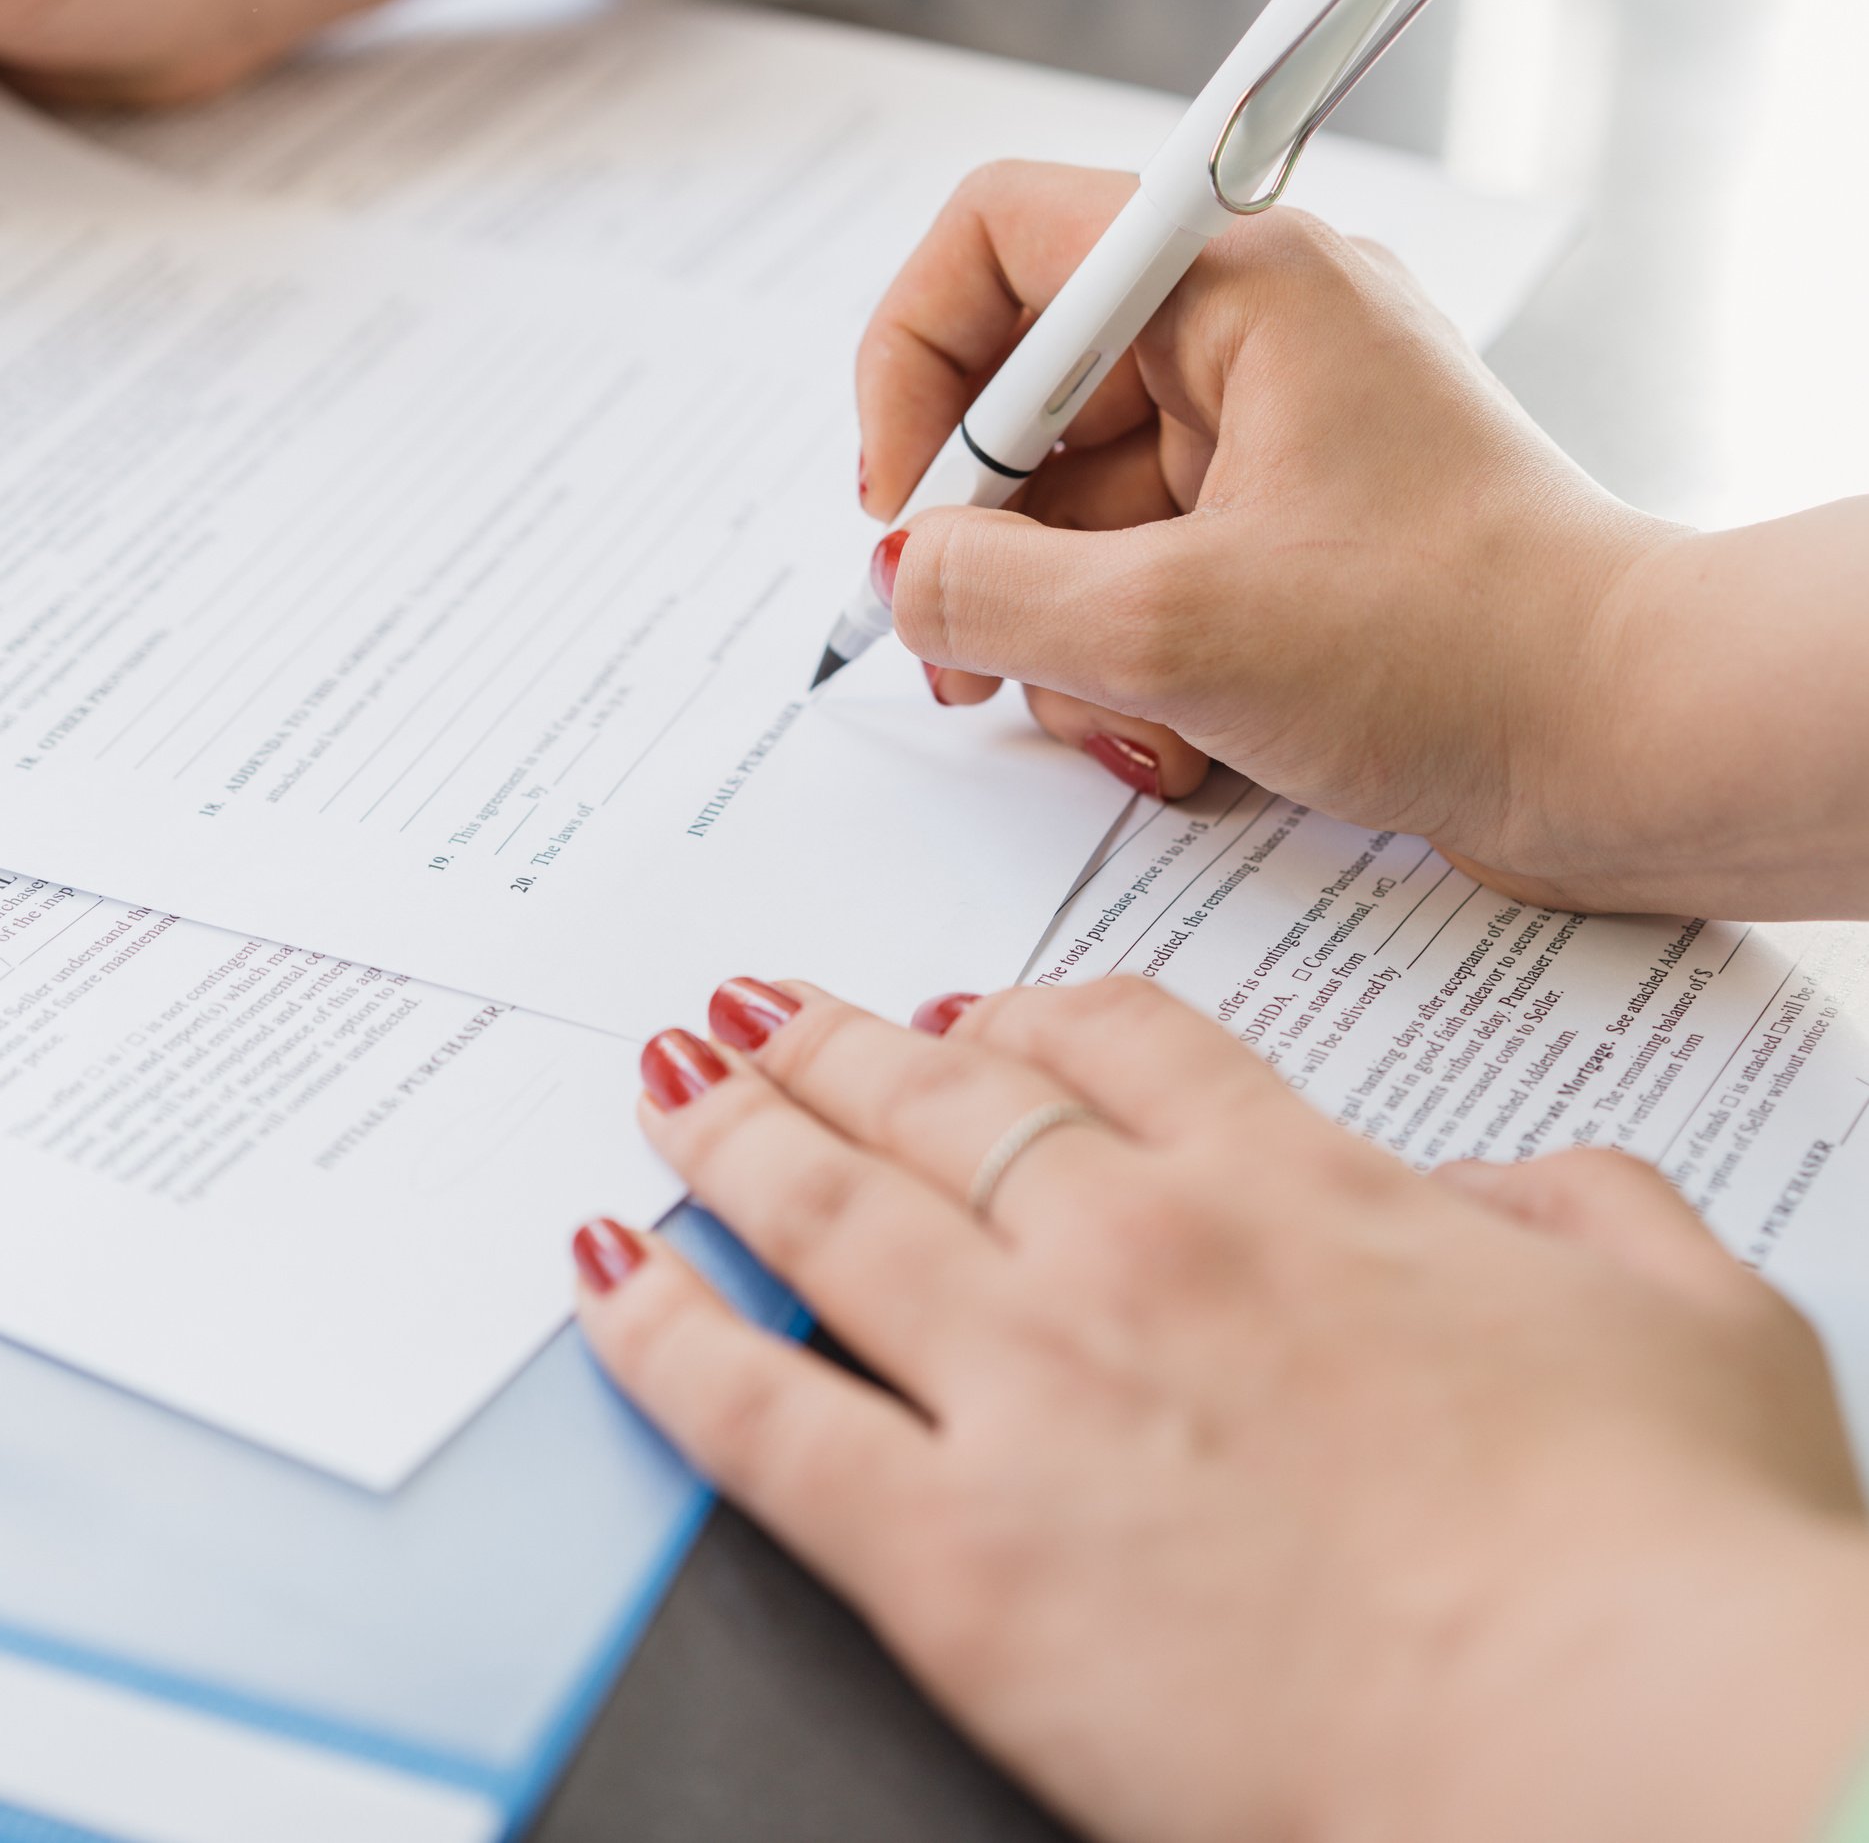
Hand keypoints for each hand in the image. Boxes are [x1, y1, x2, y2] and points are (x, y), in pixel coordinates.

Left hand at [575, 974, 1868, 1842]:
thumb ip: (1582, 1211)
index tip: (969, 1011)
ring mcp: (1037, 1394)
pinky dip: (663, 1331)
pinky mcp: (959, 1564)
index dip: (1021, 1014)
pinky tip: (607, 1270)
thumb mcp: (1688, 1317)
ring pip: (833, 1214)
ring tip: (667, 1082)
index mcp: (1299, 1187)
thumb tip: (1522, 1196)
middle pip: (939, 1100)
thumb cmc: (1677, 1561)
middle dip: (831, 1047)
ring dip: (731, 1135)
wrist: (1638, 1757)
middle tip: (754, 1011)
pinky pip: (760, 1417)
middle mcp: (1140, 1253)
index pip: (1114, 1042)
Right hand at [856, 161, 1672, 903]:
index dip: (916, 359)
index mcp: (1238, 282)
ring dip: (1064, 623)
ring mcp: (1280, 433)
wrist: (1637, 744)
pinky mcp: (1296, 529)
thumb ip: (994, 591)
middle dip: (985, 535)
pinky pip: (1152, 563)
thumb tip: (901, 578)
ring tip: (1119, 720)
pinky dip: (1133, 653)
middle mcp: (1258, 332)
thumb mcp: (1178, 630)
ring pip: (1083, 501)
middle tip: (959, 654)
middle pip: (1030, 392)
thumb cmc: (1460, 651)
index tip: (903, 497)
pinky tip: (1179, 738)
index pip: (1001, 236)